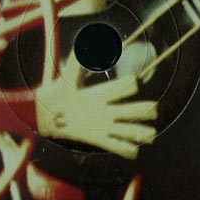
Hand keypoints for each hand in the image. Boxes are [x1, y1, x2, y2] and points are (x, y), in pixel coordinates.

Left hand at [35, 55, 157, 159]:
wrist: (45, 115)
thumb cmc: (55, 96)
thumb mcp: (66, 80)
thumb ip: (75, 64)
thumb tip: (83, 45)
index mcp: (99, 95)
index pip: (117, 89)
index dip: (126, 86)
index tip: (135, 82)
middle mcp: (104, 110)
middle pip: (128, 110)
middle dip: (142, 110)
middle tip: (155, 109)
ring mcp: (102, 125)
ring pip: (125, 128)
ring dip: (138, 131)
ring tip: (152, 136)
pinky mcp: (96, 138)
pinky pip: (113, 145)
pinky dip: (125, 149)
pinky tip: (136, 153)